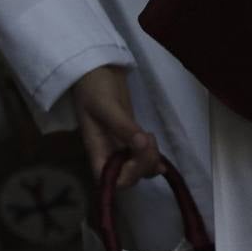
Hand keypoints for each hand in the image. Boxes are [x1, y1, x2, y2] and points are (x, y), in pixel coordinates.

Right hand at [70, 66, 162, 186]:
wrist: (97, 70)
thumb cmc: (94, 87)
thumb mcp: (106, 106)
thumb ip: (123, 126)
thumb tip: (142, 144)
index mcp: (96, 151)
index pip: (108, 180)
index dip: (125, 176)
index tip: (136, 156)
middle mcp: (108, 153)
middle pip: (127, 176)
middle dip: (142, 165)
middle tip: (147, 140)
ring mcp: (120, 146)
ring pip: (138, 168)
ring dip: (150, 159)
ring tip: (150, 137)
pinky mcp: (131, 136)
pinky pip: (142, 155)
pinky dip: (152, 155)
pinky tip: (156, 147)